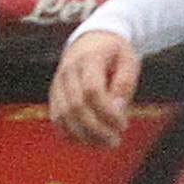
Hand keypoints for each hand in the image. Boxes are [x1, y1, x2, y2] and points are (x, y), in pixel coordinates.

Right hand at [48, 30, 139, 147]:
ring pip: (63, 116)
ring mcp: (57, 83)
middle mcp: (68, 71)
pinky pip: (57, 119)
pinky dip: (71, 134)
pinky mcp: (53, 94)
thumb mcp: (129, 60)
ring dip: (83, 135)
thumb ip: (124, 84)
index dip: (107, 112)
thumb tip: (116, 111)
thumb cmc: (114, 52)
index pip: (92, 91)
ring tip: (104, 144)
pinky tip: (88, 140)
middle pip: (76, 107)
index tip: (123, 124)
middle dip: (96, 129)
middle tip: (115, 141)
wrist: (91, 39)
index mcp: (88, 59)